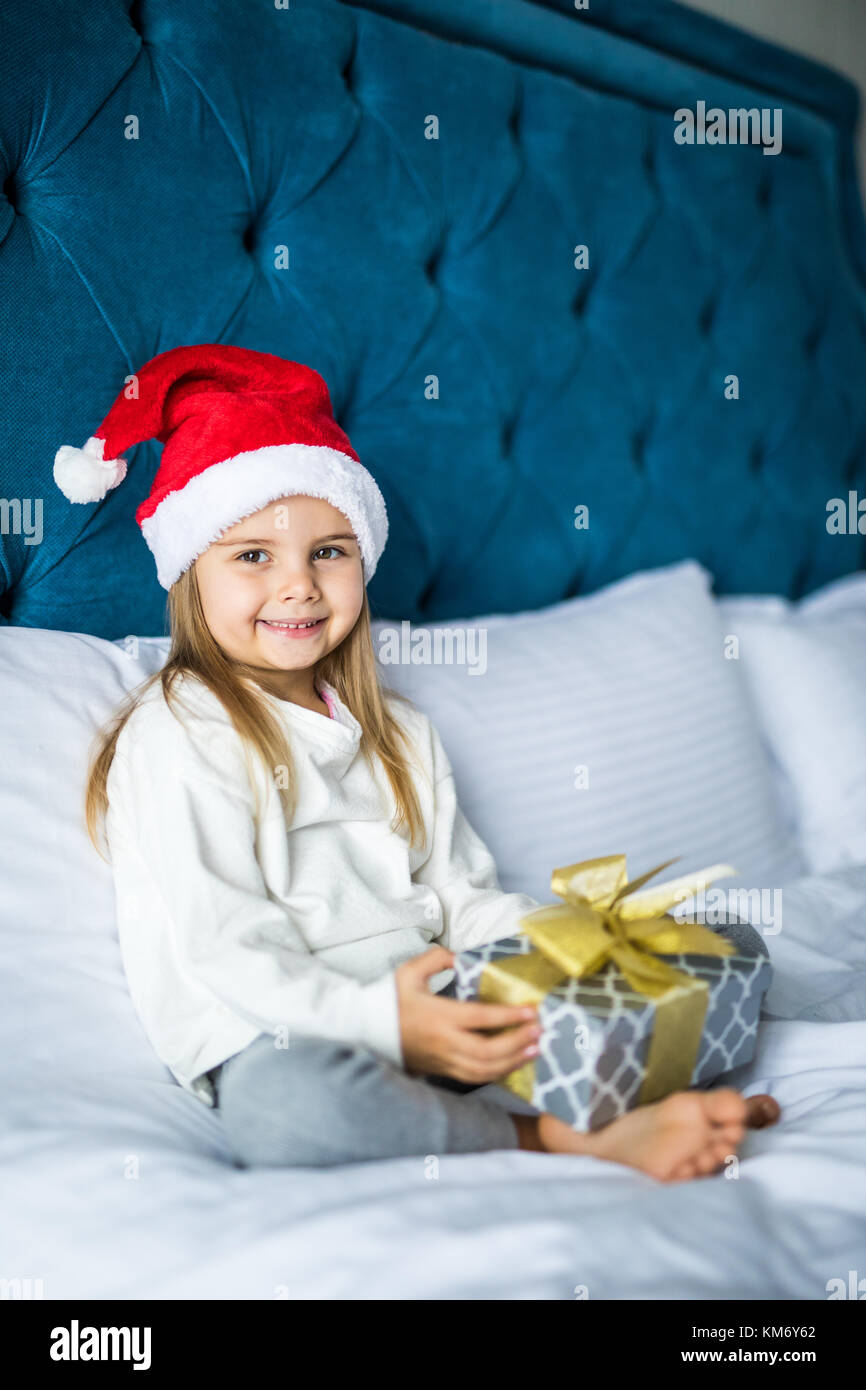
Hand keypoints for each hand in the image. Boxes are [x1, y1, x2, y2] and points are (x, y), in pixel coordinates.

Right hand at [395, 946, 540, 1083]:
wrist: (366, 1031)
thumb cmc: (388, 1000)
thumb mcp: (409, 972)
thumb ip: (436, 958)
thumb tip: (460, 956)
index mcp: (439, 1016)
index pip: (481, 1018)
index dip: (509, 1016)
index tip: (532, 1011)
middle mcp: (444, 1042)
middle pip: (488, 1051)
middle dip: (518, 1042)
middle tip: (539, 1032)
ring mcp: (443, 1060)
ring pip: (484, 1070)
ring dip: (513, 1062)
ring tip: (534, 1050)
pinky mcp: (442, 1071)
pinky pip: (474, 1078)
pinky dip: (497, 1074)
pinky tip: (513, 1064)